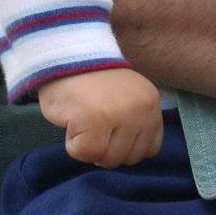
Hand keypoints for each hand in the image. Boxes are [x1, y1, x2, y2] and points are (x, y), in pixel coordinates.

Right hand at [38, 68, 163, 165]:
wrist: (64, 55)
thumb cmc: (91, 81)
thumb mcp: (127, 98)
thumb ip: (135, 121)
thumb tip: (129, 153)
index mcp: (151, 104)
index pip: (149, 149)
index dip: (125, 146)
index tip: (110, 129)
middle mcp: (140, 110)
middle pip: (129, 158)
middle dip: (107, 148)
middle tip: (92, 122)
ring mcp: (118, 116)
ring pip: (108, 159)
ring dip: (90, 146)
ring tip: (83, 120)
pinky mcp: (94, 121)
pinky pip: (85, 153)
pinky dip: (73, 145)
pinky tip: (72, 122)